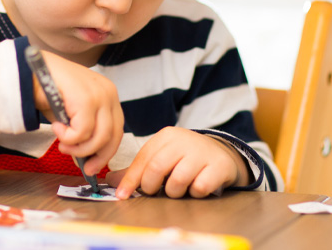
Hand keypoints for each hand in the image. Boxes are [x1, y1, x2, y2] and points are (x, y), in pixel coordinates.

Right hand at [32, 50, 123, 176]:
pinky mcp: (87, 99)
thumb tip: (88, 159)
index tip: (93, 167)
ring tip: (62, 144)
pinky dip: (68, 137)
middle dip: (98, 156)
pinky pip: (82, 132)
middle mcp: (108, 93)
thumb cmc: (46, 90)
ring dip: (78, 148)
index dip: (106, 151)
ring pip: (99, 137)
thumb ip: (83, 132)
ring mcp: (100, 95)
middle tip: (83, 167)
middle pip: (114, 136)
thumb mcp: (70, 114)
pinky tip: (56, 127)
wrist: (28, 71)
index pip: (117, 130)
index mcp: (107, 94)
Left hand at [106, 127, 248, 198]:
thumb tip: (110, 181)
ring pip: (177, 181)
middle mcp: (184, 140)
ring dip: (175, 192)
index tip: (122, 196)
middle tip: (156, 191)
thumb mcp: (162, 157)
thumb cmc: (185, 158)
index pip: (143, 159)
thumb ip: (138, 169)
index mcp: (166, 136)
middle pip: (156, 168)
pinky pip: (199, 187)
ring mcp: (202, 152)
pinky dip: (195, 192)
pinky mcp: (218, 166)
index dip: (131, 180)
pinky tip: (197, 186)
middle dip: (151, 187)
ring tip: (179, 188)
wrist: (221, 154)